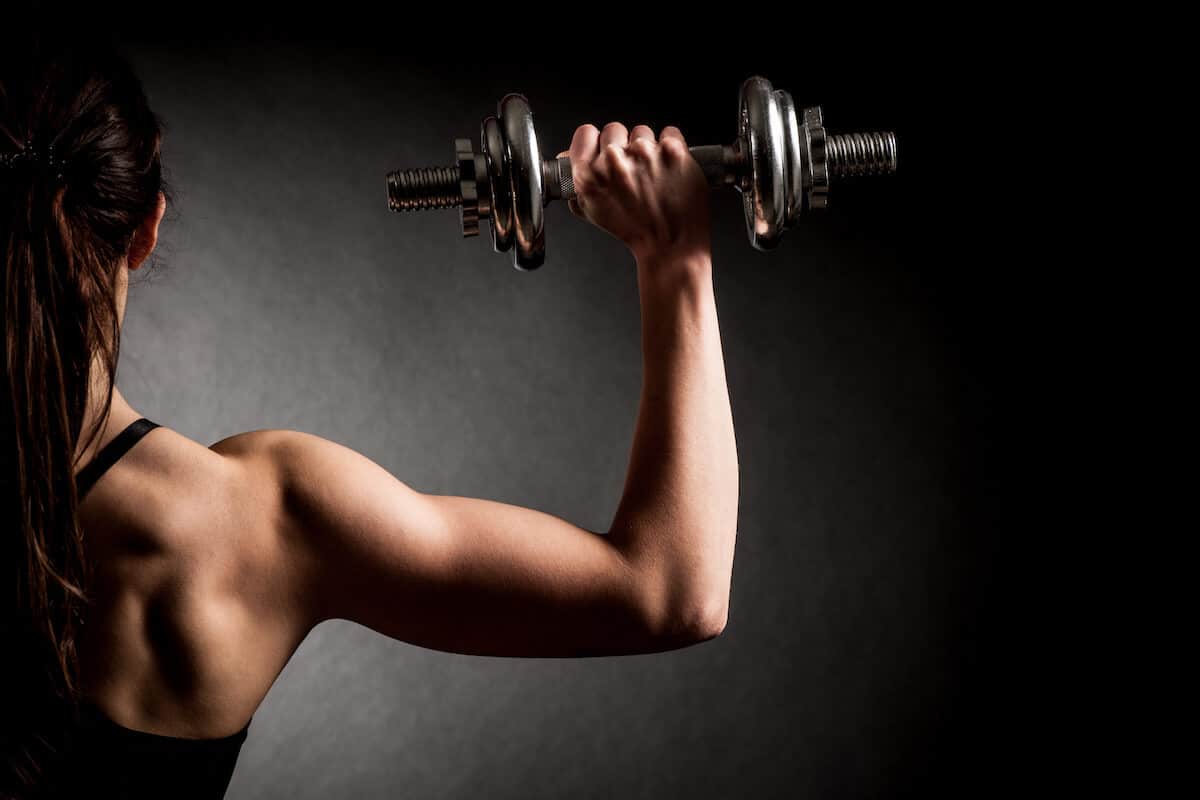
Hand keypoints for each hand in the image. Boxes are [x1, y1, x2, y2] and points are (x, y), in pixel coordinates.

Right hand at [558, 123, 710, 264]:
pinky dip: (672, 147)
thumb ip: (578, 182)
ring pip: (642, 131)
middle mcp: (613, 162)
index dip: (596, 141)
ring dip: (648, 148)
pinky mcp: (672, 151)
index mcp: (589, 176)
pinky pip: (670, 132)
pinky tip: (669, 169)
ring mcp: (644, 154)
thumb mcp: (594, 211)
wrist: (671, 245)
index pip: (586, 133)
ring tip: (653, 174)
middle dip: (623, 146)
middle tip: (633, 170)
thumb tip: (566, 158)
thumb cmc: (636, 232)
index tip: (605, 151)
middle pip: (614, 129)